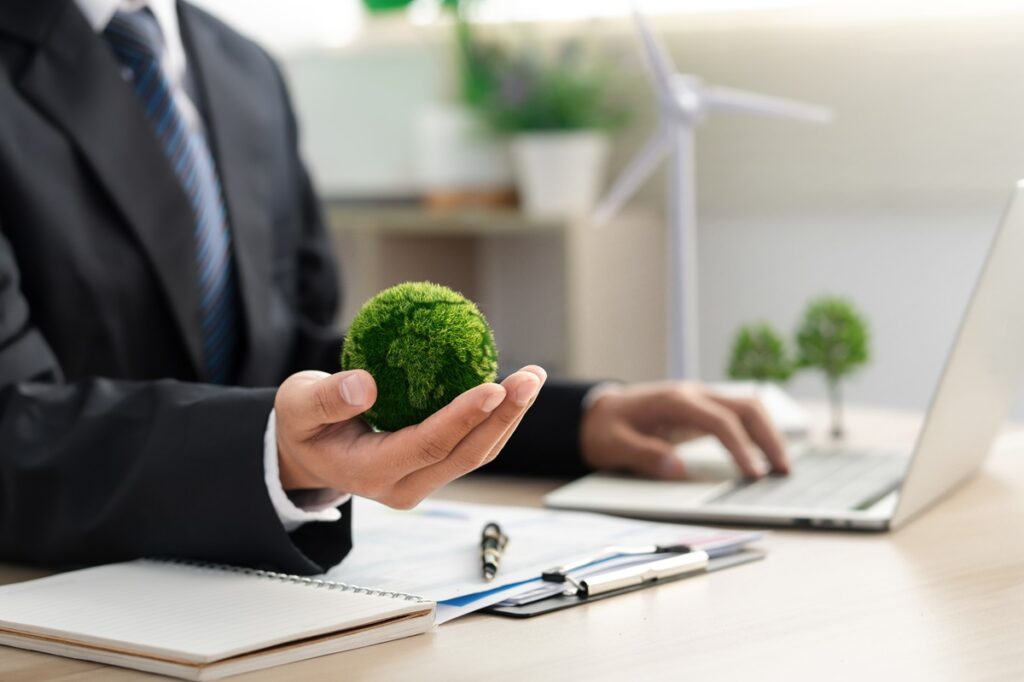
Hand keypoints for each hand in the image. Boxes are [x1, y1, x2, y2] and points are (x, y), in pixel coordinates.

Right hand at [275, 365, 546, 507]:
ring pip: (476, 454)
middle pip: (466, 454)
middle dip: (504, 416)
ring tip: (533, 377)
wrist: (306, 456)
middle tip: (531, 377)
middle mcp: (403, 485)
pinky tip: (511, 389)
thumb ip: (327, 398)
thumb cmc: (301, 425)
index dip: (464, 417)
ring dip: (508, 417)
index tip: (495, 386)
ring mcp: (421, 482)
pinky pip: (470, 447)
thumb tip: (365, 385)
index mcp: (370, 471)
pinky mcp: (432, 471)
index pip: (428, 444)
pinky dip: (494, 419)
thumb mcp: (298, 405)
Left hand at [580, 382, 788, 479]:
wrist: (598, 411)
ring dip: (769, 434)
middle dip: (769, 438)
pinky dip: (758, 431)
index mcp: (674, 401)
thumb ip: (643, 455)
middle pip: (746, 407)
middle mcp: (693, 394)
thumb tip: (677, 468)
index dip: (741, 448)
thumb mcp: (613, 445)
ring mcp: (701, 398)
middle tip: (784, 472)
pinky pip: (739, 415)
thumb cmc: (605, 429)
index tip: (755, 475)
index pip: (719, 421)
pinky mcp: (703, 409)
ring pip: (748, 407)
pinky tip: (767, 455)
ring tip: (782, 467)